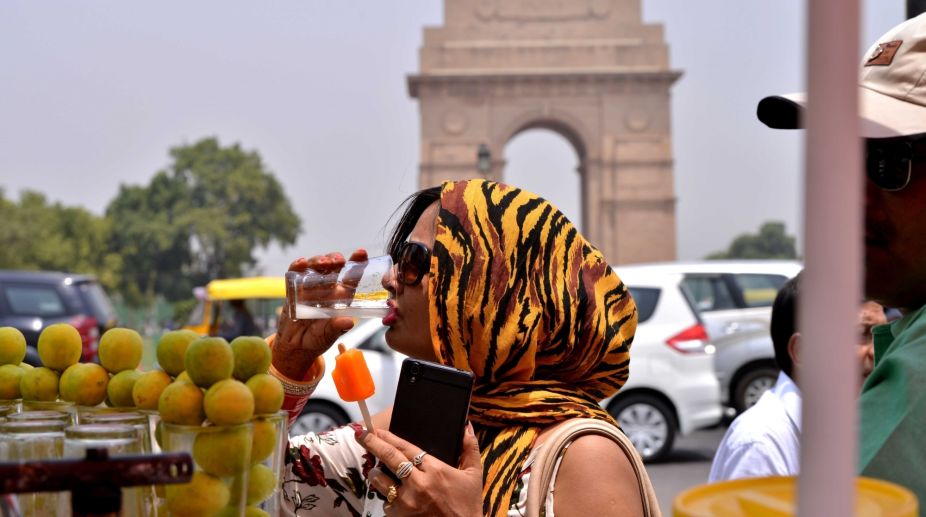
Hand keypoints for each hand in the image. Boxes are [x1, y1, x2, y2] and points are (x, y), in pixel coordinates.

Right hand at [272, 249, 368, 379]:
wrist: (295, 345)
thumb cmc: (317, 339)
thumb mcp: (328, 336)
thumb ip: (336, 328)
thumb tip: (348, 322)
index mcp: (341, 296)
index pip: (351, 276)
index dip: (357, 263)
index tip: (361, 253)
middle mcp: (327, 288)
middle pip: (333, 266)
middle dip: (336, 259)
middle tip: (338, 261)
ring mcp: (310, 286)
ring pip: (315, 266)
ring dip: (319, 260)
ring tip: (323, 263)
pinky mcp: (294, 288)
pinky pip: (295, 273)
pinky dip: (297, 266)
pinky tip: (301, 264)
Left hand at [358, 424, 482, 516]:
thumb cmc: (468, 505)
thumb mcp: (474, 475)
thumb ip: (469, 448)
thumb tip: (466, 426)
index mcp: (436, 469)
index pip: (406, 447)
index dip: (389, 437)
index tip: (376, 429)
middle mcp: (419, 483)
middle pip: (389, 457)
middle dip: (373, 443)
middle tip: (360, 434)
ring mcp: (407, 502)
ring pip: (381, 481)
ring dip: (375, 474)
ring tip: (374, 470)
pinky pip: (386, 504)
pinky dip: (387, 499)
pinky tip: (391, 497)